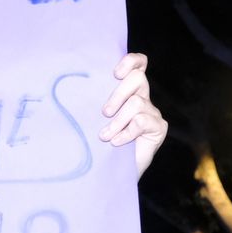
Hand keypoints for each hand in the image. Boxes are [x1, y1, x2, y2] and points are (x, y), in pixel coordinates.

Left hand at [98, 52, 166, 178]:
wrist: (109, 171)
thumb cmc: (98, 143)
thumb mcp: (92, 119)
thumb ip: (92, 101)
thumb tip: (72, 87)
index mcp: (127, 90)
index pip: (137, 64)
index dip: (130, 61)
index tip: (115, 73)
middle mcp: (142, 97)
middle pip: (137, 78)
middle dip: (118, 94)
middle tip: (104, 113)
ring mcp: (152, 112)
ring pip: (136, 103)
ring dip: (117, 121)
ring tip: (105, 136)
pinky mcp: (158, 127)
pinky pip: (142, 121)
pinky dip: (126, 133)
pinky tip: (117, 143)